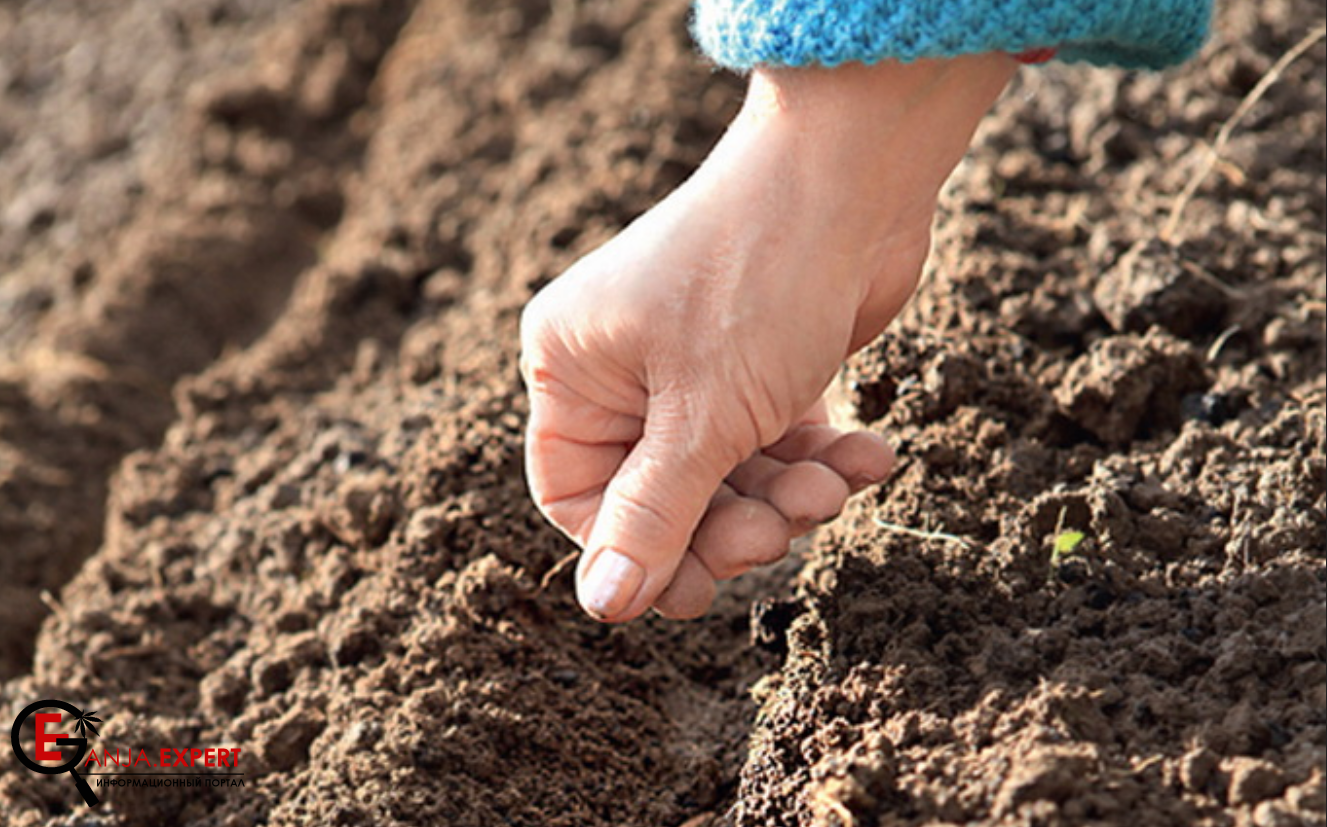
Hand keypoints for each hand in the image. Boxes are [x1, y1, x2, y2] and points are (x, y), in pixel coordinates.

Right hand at [521, 54, 1015, 621]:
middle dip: (731, 522)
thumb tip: (601, 605)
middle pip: (661, 497)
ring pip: (727, 477)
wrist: (856, 174)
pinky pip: (775, 441)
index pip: (577, 497)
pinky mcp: (759, 364)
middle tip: (784, 525)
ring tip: (835, 479)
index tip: (700, 584)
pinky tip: (870, 456)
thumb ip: (654, 517)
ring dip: (787, 494)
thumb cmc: (759, 281)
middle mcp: (623, 368)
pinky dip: (822, 457)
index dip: (637, 548)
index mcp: (573, 368)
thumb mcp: (702, 419)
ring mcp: (694, 364)